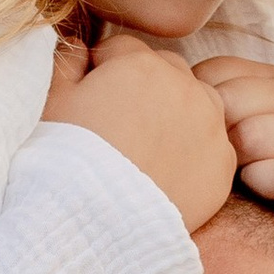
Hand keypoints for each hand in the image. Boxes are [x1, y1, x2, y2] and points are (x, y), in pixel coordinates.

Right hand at [41, 29, 235, 232]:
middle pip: (165, 71)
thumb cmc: (64, 161)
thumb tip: (79, 47)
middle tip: (119, 126)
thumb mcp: (51, 101)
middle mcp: (184, 86)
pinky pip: (213, 146)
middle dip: (144, 88)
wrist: (94, 226)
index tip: (91, 100)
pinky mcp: (223, 165)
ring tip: (147, 148)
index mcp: (140, 63)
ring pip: (197, 103)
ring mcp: (210, 125)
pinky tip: (167, 174)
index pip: (122, 49)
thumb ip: (66, 61)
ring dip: (177, 113)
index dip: (103, 71)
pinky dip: (195, 153)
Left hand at [190, 57, 273, 255]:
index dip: (196, 105)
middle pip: (232, 101)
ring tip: (237, 176)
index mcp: (272, 79)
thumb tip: (159, 91)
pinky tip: (258, 187)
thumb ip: (203, 104)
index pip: (216, 71)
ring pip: (256, 135)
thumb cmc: (257, 168)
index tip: (198, 134)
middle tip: (215, 162)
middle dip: (215, 136)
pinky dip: (264, 182)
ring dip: (238, 162)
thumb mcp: (230, 127)